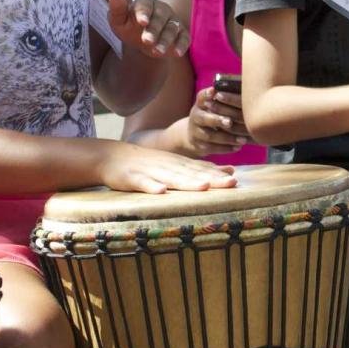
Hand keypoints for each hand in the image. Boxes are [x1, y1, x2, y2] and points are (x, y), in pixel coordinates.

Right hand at [100, 143, 235, 193]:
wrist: (112, 156)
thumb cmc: (147, 163)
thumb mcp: (175, 164)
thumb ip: (200, 169)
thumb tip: (230, 172)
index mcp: (178, 164)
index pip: (201, 169)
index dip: (218, 174)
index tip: (235, 180)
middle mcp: (168, 166)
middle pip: (192, 174)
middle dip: (212, 178)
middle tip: (231, 183)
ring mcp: (150, 172)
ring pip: (171, 178)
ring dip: (187, 182)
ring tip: (203, 186)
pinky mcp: (132, 179)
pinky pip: (143, 183)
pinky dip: (152, 187)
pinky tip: (160, 191)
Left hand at [109, 0, 187, 58]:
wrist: (144, 39)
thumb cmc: (130, 27)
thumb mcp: (119, 21)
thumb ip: (117, 9)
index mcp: (145, 3)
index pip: (145, 6)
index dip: (143, 13)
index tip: (141, 22)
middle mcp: (161, 10)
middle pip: (159, 19)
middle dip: (153, 30)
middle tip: (146, 41)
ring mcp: (173, 21)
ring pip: (171, 29)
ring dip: (165, 41)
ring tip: (156, 52)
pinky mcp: (182, 33)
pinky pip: (184, 38)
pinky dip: (182, 45)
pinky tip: (176, 53)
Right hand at [178, 85, 248, 156]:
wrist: (194, 135)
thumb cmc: (212, 115)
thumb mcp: (212, 105)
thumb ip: (224, 98)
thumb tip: (244, 87)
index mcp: (200, 105)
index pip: (201, 97)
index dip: (207, 94)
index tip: (214, 92)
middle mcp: (196, 117)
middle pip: (204, 118)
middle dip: (217, 120)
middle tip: (229, 122)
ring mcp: (196, 133)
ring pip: (211, 136)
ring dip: (227, 138)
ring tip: (242, 139)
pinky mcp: (200, 146)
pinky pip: (213, 148)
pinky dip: (226, 148)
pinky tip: (238, 147)